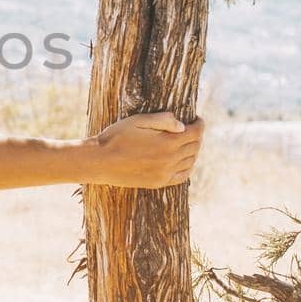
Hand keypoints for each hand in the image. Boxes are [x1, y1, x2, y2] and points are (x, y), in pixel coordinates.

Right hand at [83, 112, 204, 188]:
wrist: (100, 161)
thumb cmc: (117, 137)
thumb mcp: (138, 121)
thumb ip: (162, 120)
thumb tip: (182, 125)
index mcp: (167, 142)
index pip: (195, 133)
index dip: (200, 124)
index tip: (198, 119)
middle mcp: (170, 160)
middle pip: (195, 146)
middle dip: (197, 136)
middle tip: (192, 129)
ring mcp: (165, 173)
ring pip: (190, 161)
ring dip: (193, 150)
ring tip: (188, 143)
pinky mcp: (158, 182)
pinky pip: (182, 176)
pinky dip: (187, 167)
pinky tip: (184, 161)